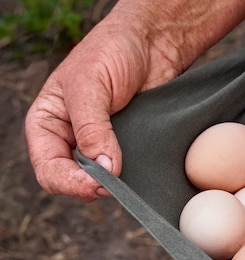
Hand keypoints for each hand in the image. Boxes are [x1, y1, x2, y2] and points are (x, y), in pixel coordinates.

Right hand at [25, 8, 182, 201]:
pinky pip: (126, 173)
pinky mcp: (127, 147)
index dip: (71, 182)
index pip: (49, 169)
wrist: (153, 43)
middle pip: (72, 183)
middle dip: (91, 188)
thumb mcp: (91, 85)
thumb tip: (103, 168)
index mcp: (48, 124)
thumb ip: (92, 128)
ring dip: (113, 184)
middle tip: (115, 184)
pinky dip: (131, 177)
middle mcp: (70, 139)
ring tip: (128, 175)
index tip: (99, 183)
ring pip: (100, 182)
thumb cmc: (113, 52)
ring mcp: (100, 145)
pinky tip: (140, 171)